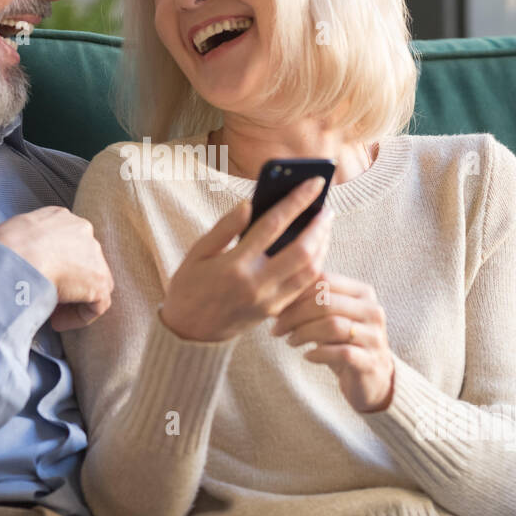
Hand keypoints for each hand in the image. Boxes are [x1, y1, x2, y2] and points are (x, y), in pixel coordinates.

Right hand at [0, 206, 113, 330]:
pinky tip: (56, 322)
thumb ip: (20, 246)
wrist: (11, 259)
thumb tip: (10, 260)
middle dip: (67, 282)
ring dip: (73, 301)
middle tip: (47, 298)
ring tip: (50, 314)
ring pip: (93, 283)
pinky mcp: (99, 280)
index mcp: (59, 217)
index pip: (65, 242)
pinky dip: (79, 317)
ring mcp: (94, 254)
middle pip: (82, 261)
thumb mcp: (5, 236)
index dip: (54, 265)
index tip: (38, 279)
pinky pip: (97, 304)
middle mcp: (81, 230)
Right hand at [159, 177, 332, 341]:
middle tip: (327, 208)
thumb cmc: (189, 287)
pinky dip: (316, 265)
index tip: (313, 183)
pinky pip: (304, 286)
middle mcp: (257, 284)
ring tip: (324, 226)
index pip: (273, 225)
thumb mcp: (197, 253)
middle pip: (302, 250)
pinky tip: (316, 250)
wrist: (189, 333)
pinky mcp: (275, 312)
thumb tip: (249, 203)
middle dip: (319, 225)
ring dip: (323, 245)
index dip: (296, 201)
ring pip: (310, 270)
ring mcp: (269, 301)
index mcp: (235, 265)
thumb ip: (224, 228)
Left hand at [271, 272, 395, 412]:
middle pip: (327, 302)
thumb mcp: (331, 317)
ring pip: (333, 326)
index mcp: (362, 292)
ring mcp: (374, 336)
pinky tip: (308, 356)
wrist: (372, 375)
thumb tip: (278, 296)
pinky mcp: (371, 361)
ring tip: (290, 341)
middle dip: (295, 315)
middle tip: (277, 328)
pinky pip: (342, 353)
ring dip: (304, 333)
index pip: (325, 281)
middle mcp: (372, 311)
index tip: (277, 308)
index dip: (297, 293)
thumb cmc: (344, 341)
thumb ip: (312, 302)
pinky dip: (319, 354)